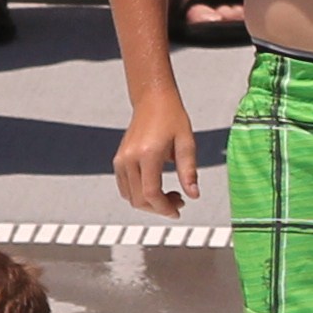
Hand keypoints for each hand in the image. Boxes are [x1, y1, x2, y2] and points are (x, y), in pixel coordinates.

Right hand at [112, 102, 198, 217]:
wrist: (152, 100)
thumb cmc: (171, 117)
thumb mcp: (186, 143)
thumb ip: (189, 171)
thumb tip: (194, 194)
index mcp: (147, 154)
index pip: (151, 193)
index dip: (164, 208)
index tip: (178, 211)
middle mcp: (130, 158)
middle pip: (139, 199)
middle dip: (160, 208)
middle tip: (179, 202)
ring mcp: (121, 160)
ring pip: (131, 197)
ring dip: (150, 203)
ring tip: (170, 195)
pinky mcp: (119, 161)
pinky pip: (126, 188)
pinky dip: (140, 195)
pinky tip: (157, 188)